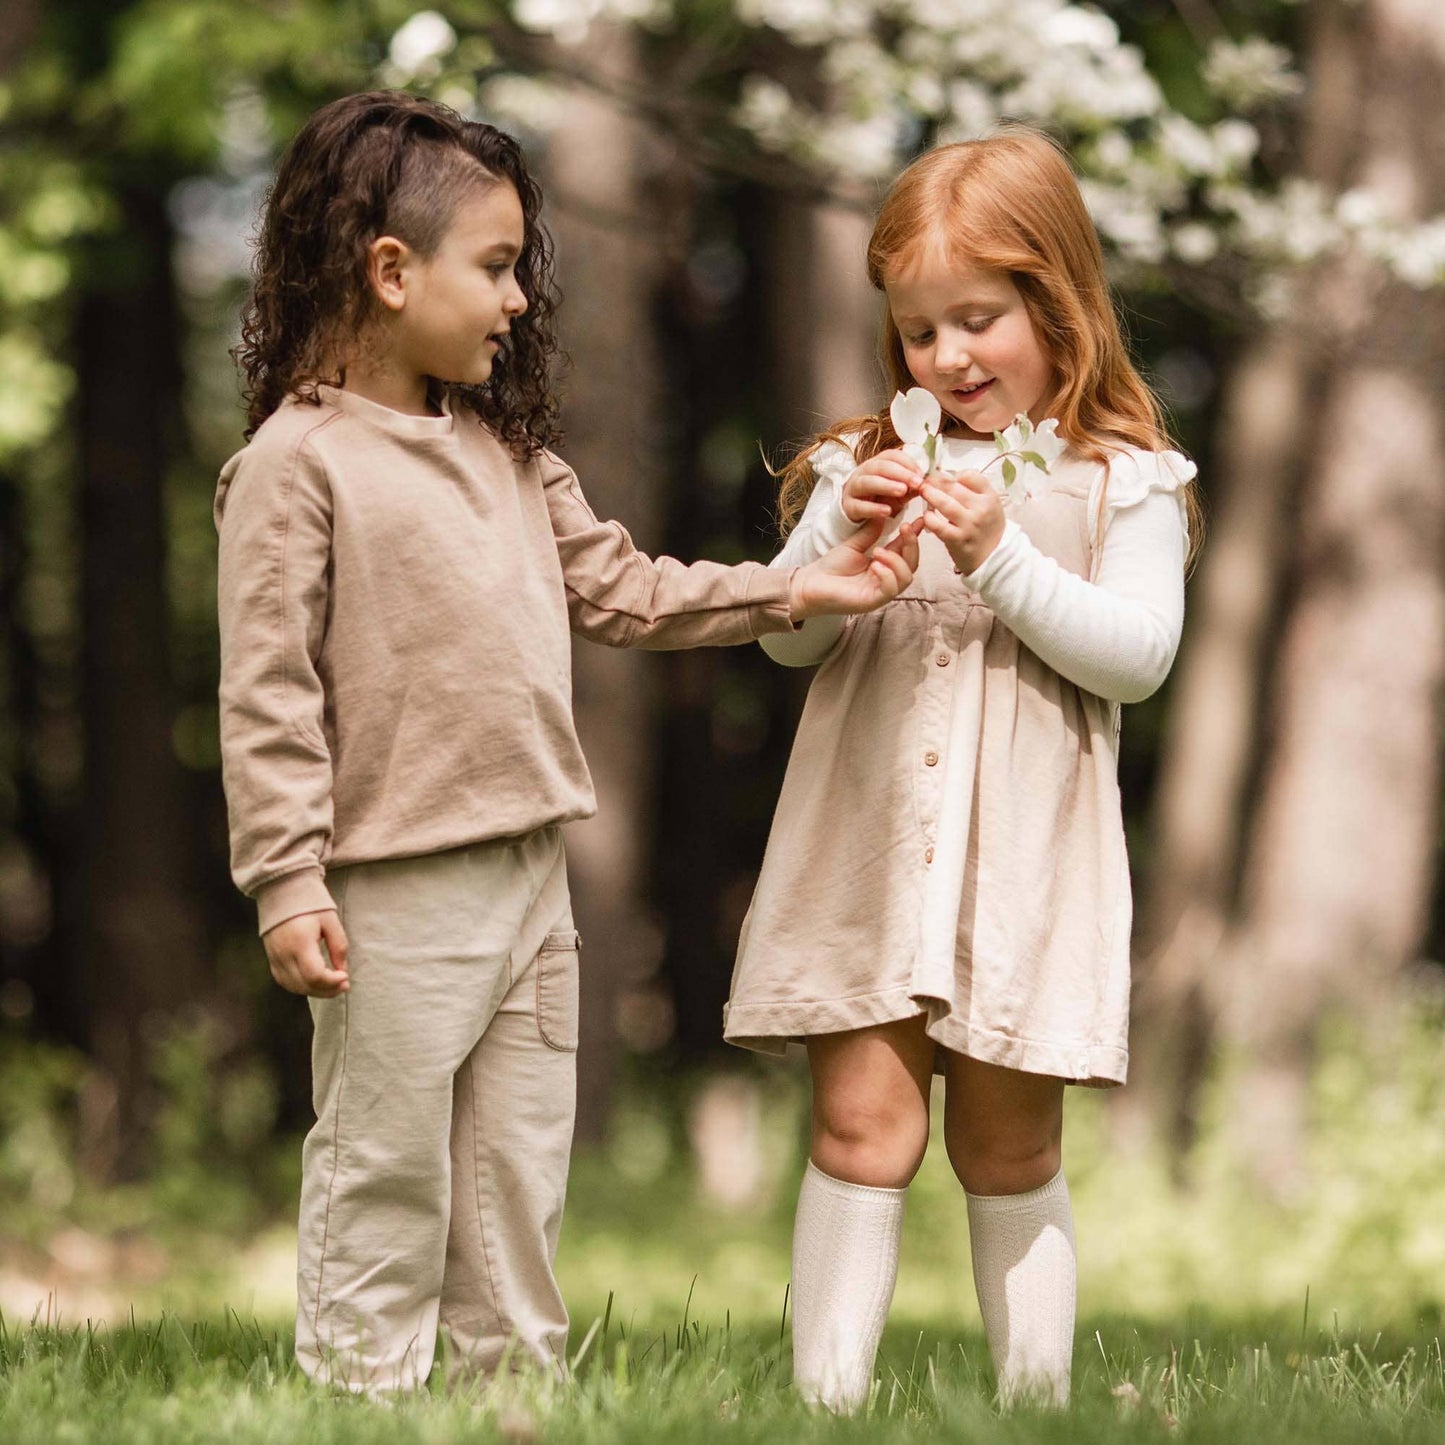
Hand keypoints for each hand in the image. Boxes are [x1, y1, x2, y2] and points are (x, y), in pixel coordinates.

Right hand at [263, 909, 349, 997]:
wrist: (282, 891)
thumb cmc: (310, 904)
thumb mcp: (330, 921)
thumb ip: (338, 947)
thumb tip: (342, 971)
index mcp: (300, 942)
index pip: (314, 974)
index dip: (332, 982)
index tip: (345, 977)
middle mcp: (284, 954)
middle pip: (304, 985)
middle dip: (327, 990)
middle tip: (344, 985)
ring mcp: (274, 958)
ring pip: (293, 987)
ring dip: (315, 991)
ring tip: (332, 986)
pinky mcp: (271, 959)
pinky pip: (284, 981)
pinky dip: (300, 987)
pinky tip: (314, 984)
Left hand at [788, 514, 923, 618]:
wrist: (810, 584)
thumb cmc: (830, 567)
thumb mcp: (855, 544)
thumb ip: (871, 531)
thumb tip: (884, 512)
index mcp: (884, 565)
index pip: (905, 550)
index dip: (914, 535)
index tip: (921, 518)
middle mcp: (886, 579)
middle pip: (912, 564)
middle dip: (912, 545)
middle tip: (906, 527)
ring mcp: (881, 592)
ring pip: (906, 578)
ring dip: (897, 561)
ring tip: (879, 551)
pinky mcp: (873, 601)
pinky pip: (890, 589)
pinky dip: (887, 575)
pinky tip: (875, 565)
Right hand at [841, 449, 923, 523]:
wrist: (858, 515)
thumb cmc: (879, 499)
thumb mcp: (898, 492)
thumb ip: (911, 487)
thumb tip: (928, 483)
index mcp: (876, 464)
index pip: (891, 456)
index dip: (907, 463)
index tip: (921, 474)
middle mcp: (863, 473)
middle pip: (880, 466)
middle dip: (900, 473)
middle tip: (917, 482)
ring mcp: (854, 489)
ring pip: (867, 482)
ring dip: (886, 485)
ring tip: (902, 491)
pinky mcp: (849, 507)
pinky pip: (860, 506)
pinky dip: (874, 508)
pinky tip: (887, 512)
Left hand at [920, 472, 1005, 576]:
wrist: (993, 558)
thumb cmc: (987, 529)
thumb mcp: (990, 506)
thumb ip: (975, 492)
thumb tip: (951, 477)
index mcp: (990, 498)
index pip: (971, 476)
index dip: (955, 475)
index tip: (946, 478)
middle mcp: (981, 509)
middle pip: (954, 487)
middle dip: (936, 481)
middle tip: (925, 481)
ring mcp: (969, 525)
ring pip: (945, 504)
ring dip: (930, 495)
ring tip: (923, 491)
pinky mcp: (957, 539)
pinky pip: (938, 525)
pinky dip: (929, 518)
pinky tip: (926, 515)